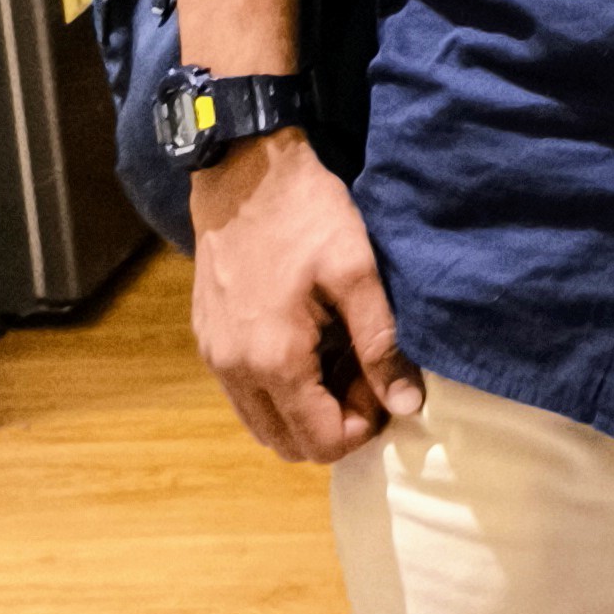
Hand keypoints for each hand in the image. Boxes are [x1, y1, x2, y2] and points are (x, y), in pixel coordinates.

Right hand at [188, 130, 423, 463]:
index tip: (380, 384)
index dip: (361, 427)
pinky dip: (276, 391)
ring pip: (261, 424)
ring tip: (334, 362)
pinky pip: (243, 393)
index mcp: (275, 361)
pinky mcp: (206, 339)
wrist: (242, 169)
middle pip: (287, 444)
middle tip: (361, 377)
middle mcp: (235, 372)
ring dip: (303, 411)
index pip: (321, 442)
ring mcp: (214, 357)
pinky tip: (304, 346)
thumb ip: (381, 344)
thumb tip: (407, 405)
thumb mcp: (356, 273)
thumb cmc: (305, 215)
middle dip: (332, 425)